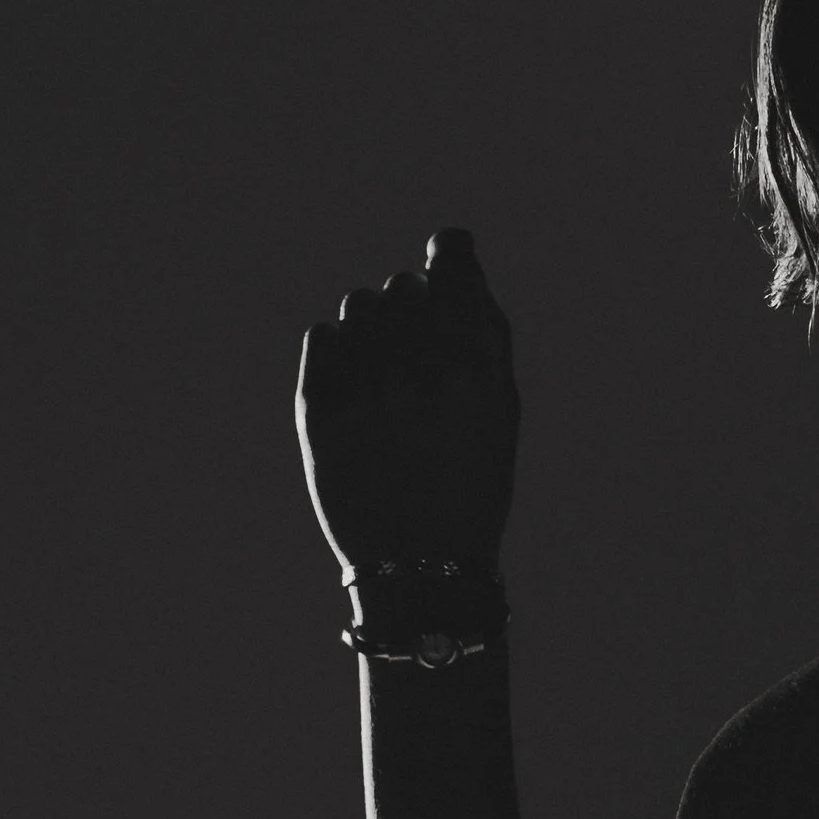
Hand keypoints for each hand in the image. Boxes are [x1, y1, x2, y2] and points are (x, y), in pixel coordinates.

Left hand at [296, 228, 518, 576]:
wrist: (419, 563)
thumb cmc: (470, 484)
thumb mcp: (499, 411)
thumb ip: (484, 331)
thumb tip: (455, 258)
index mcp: (474, 368)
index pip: (452, 270)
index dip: (448, 256)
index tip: (446, 255)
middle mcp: (419, 370)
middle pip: (404, 288)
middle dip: (412, 307)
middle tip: (418, 353)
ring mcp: (364, 387)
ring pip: (360, 306)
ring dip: (374, 324)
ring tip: (385, 370)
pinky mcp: (319, 406)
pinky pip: (323, 337)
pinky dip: (339, 350)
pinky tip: (358, 387)